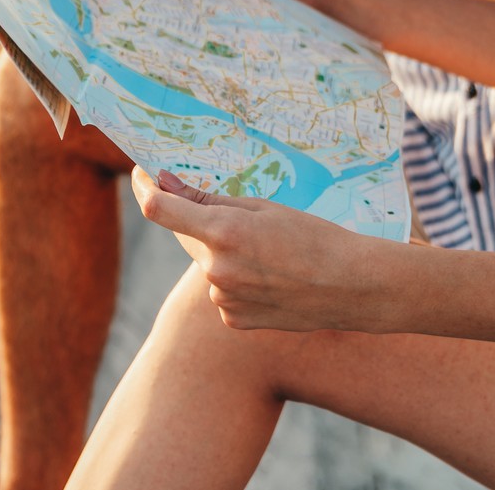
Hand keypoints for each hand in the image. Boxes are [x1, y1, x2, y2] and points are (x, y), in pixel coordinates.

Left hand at [131, 167, 379, 332]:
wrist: (351, 287)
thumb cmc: (312, 236)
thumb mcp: (263, 207)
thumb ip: (208, 199)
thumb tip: (164, 184)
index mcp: (223, 232)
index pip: (159, 209)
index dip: (145, 188)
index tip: (143, 175)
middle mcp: (216, 269)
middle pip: (187, 236)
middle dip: (199, 222)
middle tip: (237, 217)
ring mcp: (223, 298)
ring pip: (207, 264)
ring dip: (222, 253)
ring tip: (267, 252)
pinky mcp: (233, 319)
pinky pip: (222, 290)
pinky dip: (236, 280)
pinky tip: (269, 277)